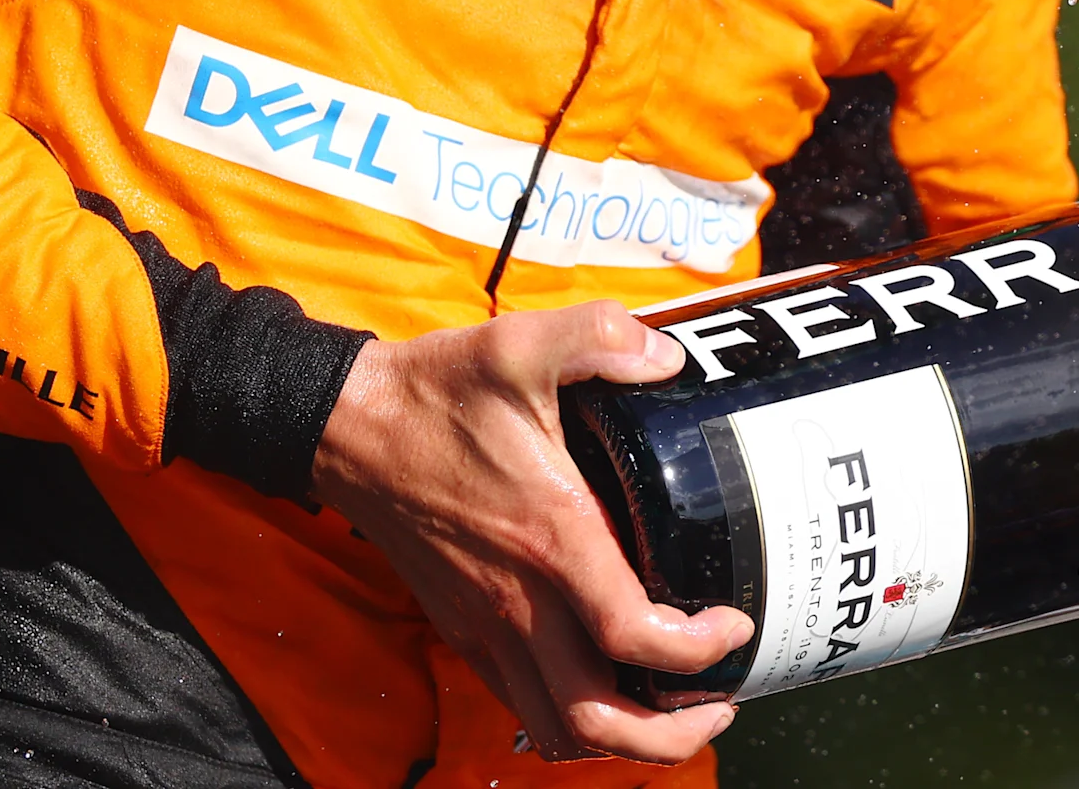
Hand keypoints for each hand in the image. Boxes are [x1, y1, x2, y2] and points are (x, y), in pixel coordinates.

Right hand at [310, 302, 754, 763]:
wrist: (345, 428)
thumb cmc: (432, 394)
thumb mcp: (518, 343)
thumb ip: (600, 336)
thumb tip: (667, 356)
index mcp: (548, 537)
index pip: (631, 634)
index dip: (697, 649)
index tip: (733, 626)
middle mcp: (517, 599)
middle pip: (597, 719)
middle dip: (672, 734)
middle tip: (721, 701)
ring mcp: (486, 625)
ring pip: (558, 731)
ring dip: (625, 742)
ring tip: (674, 713)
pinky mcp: (464, 630)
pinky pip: (523, 706)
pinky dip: (574, 722)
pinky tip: (610, 688)